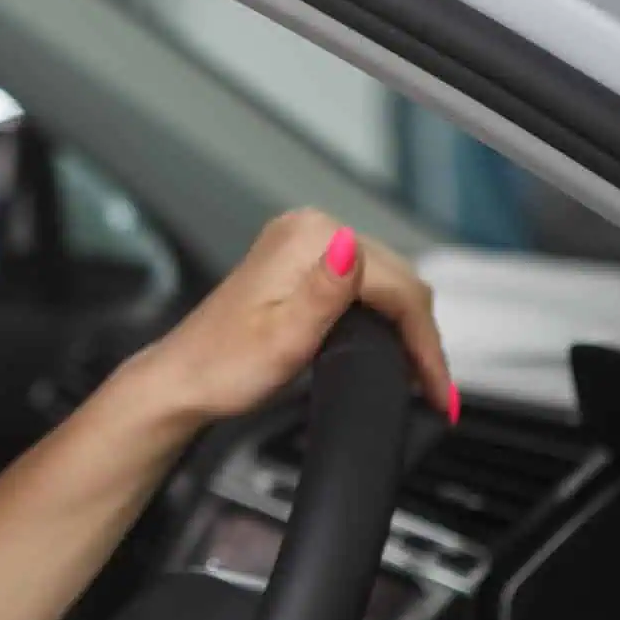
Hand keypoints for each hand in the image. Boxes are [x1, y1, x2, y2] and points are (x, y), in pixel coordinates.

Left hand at [125, 209, 454, 428]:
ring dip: (406, 330)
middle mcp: (309, 230)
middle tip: (437, 390)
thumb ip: (324, 293)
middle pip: (398, 280)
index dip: (425, 340)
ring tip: (422, 378)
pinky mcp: (300, 267)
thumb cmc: (221, 368)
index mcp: (310, 238)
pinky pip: (361, 288)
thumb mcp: (283, 339)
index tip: (438, 386)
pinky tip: (391, 351)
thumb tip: (352, 249)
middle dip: (421, 337)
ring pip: (385, 284)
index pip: (397, 285)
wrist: (181, 382)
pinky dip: (382, 320)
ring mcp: (304, 246)